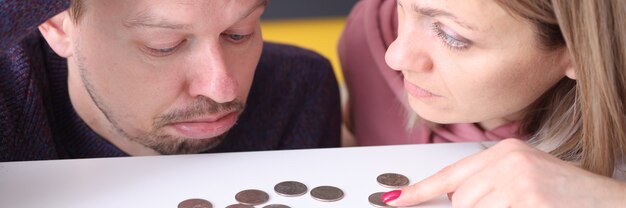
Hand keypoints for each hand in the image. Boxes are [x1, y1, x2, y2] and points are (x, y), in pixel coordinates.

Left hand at [382, 139, 625, 206]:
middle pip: (460, 201)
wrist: (608, 201)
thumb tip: (454, 198)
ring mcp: (518, 179)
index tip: (394, 199)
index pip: (449, 174)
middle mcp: (508, 159)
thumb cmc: (564, 194)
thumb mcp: (521, 179)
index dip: (419, 191)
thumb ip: (487, 185)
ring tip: (523, 206)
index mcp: (503, 151)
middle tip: (509, 205)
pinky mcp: (528, 199)